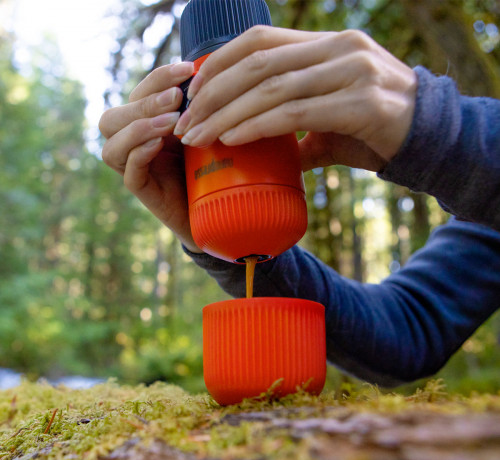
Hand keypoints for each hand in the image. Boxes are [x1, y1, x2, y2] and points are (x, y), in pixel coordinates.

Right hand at [99, 62, 202, 252]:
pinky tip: (159, 144)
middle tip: (176, 99)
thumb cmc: (212, 167)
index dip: (159, 78)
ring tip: (171, 124)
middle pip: (113, 117)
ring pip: (112, 144)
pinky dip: (140, 154)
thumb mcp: (205, 131)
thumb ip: (197, 110)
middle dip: (145, 103)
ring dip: (139, 127)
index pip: (139, 94)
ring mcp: (136, 169)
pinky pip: (128, 171)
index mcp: (148, 125)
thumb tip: (205, 73)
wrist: (217, 209)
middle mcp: (135, 145)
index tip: (188, 69)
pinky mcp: (143, 190)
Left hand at [173, 27, 416, 171]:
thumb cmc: (375, 130)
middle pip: (257, 62)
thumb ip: (298, 125)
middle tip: (184, 122)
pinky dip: (258, 125)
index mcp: (327, 44)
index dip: (218, 64)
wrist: (430, 141)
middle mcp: (339, 48)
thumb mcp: (331, 119)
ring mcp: (353, 72)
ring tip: (197, 136)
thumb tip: (265, 146)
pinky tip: (232, 138)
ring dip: (226, 114)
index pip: (259, 41)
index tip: (191, 93)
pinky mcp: (362, 104)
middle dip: (212, 93)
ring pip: (271, 87)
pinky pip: (295, 112)